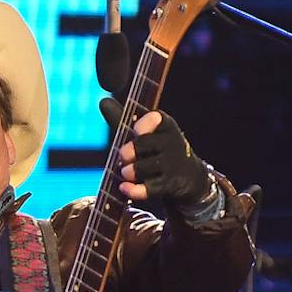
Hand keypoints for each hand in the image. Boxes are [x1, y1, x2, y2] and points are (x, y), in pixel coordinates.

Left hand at [101, 98, 217, 212]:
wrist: (189, 178)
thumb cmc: (159, 151)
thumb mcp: (145, 133)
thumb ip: (123, 119)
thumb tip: (103, 101)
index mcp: (165, 125)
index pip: (155, 118)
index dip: (143, 124)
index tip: (136, 131)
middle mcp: (172, 143)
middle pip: (144, 144)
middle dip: (128, 151)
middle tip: (123, 157)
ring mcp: (172, 165)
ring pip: (145, 167)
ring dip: (130, 171)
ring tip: (125, 173)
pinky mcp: (171, 185)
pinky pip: (149, 188)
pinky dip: (134, 190)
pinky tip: (124, 188)